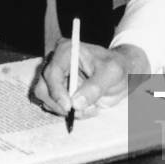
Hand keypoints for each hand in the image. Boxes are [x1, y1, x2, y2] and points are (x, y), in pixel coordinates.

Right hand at [33, 41, 149, 117]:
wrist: (121, 72)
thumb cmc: (117, 67)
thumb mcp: (112, 73)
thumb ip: (96, 87)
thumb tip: (76, 103)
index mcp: (67, 50)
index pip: (52, 73)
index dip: (57, 92)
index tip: (69, 107)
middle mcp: (56, 62)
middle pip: (43, 89)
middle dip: (60, 105)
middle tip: (81, 112)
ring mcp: (55, 77)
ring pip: (46, 101)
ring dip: (67, 110)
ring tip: (90, 107)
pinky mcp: (57, 90)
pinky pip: (54, 107)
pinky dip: (69, 112)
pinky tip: (86, 107)